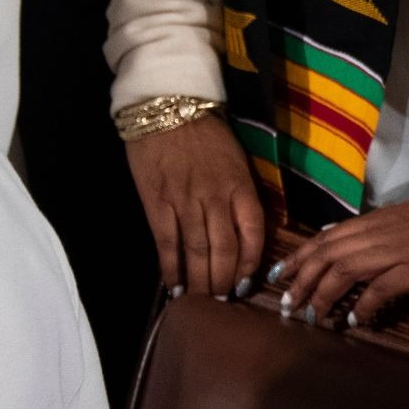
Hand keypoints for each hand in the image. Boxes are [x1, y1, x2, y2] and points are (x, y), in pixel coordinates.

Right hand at [125, 113, 266, 295]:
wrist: (166, 107)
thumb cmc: (204, 133)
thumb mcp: (236, 160)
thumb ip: (240, 194)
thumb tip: (240, 232)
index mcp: (240, 187)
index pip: (252, 236)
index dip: (249, 266)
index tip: (243, 284)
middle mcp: (216, 198)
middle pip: (225, 251)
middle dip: (223, 282)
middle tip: (220, 302)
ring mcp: (185, 201)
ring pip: (197, 251)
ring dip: (200, 281)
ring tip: (199, 300)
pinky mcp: (157, 202)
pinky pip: (167, 242)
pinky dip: (171, 267)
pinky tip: (173, 285)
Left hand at [275, 201, 408, 326]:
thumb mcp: (379, 220)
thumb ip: (352, 230)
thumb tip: (322, 236)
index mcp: (359, 225)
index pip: (318, 241)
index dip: (294, 259)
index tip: (275, 276)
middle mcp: (368, 237)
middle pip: (325, 258)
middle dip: (301, 282)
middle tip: (288, 305)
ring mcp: (389, 253)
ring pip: (344, 272)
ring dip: (324, 296)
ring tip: (314, 316)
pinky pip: (380, 289)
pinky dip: (363, 305)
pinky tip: (353, 320)